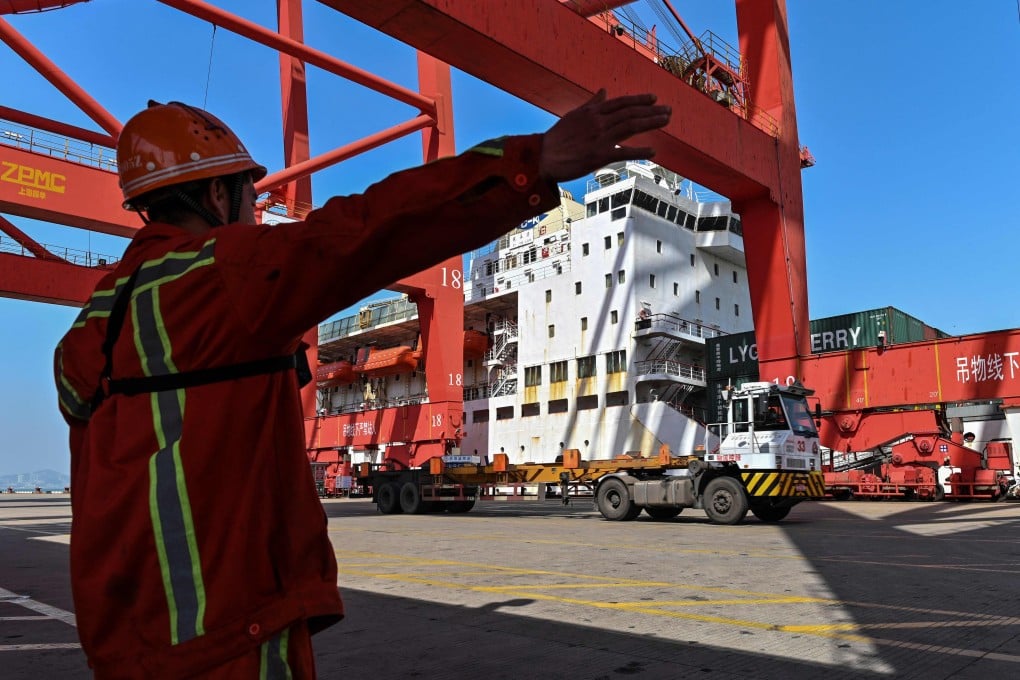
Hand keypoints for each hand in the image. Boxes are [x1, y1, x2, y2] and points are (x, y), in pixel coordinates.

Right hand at [539, 89, 670, 182]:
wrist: (543, 157)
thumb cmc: (556, 138)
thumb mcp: (574, 115)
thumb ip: (592, 103)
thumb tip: (603, 90)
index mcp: (593, 112)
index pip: (622, 102)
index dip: (640, 100)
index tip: (654, 98)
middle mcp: (599, 122)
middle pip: (631, 113)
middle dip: (652, 111)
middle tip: (669, 111)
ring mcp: (600, 138)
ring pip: (631, 127)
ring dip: (651, 123)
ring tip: (666, 120)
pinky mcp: (599, 156)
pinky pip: (624, 152)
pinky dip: (640, 151)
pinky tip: (654, 151)